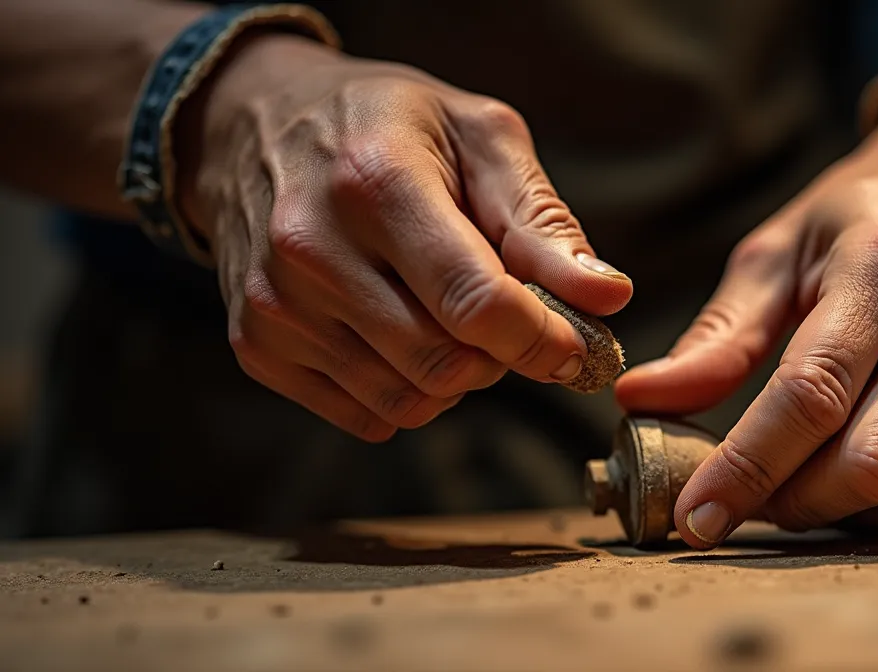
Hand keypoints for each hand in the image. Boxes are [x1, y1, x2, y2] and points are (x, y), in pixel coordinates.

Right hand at [177, 34, 631, 440]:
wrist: (255, 121)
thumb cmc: (387, 125)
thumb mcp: (479, 137)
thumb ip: (543, 221)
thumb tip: (607, 298)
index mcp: (376, 182)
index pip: (478, 304)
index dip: (544, 340)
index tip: (575, 345)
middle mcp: (313, 249)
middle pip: (446, 364)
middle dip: (498, 356)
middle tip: (503, 315)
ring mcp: (275, 304)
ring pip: (407, 402)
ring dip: (454, 379)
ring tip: (445, 316)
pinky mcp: (255, 345)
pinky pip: (365, 417)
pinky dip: (403, 393)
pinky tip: (398, 335)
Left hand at [615, 93, 877, 546]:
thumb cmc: (863, 220)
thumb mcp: (781, 253)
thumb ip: (720, 335)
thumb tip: (644, 400)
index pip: (810, 395)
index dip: (746, 468)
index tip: (694, 517)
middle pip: (869, 465)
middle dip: (792, 502)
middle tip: (747, 495)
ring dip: (842, 507)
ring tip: (806, 469)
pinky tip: (870, 456)